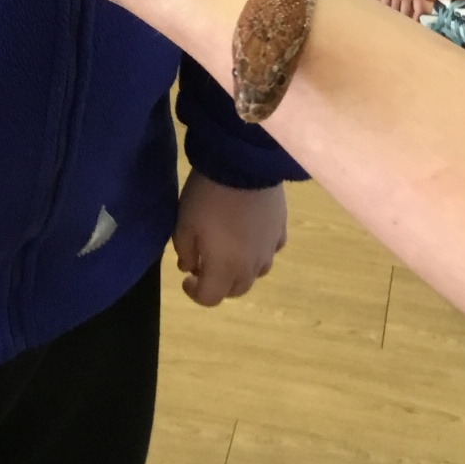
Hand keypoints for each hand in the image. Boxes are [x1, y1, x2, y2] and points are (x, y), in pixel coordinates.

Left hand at [173, 170, 286, 305]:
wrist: (243, 165)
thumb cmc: (208, 197)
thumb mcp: (184, 224)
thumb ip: (185, 251)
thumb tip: (190, 266)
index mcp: (225, 269)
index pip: (210, 298)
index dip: (195, 293)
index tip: (186, 277)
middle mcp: (251, 266)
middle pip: (235, 290)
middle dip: (218, 284)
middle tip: (204, 264)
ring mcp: (269, 248)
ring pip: (256, 273)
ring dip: (239, 270)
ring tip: (228, 250)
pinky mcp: (281, 229)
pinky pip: (270, 250)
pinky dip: (258, 250)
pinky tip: (250, 235)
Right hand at [377, 0, 435, 20]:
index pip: (418, 9)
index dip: (417, 18)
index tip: (416, 24)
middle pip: (406, 12)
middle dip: (405, 20)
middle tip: (404, 27)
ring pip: (395, 10)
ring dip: (395, 17)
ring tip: (395, 24)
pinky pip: (385, 5)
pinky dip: (386, 11)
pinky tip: (385, 16)